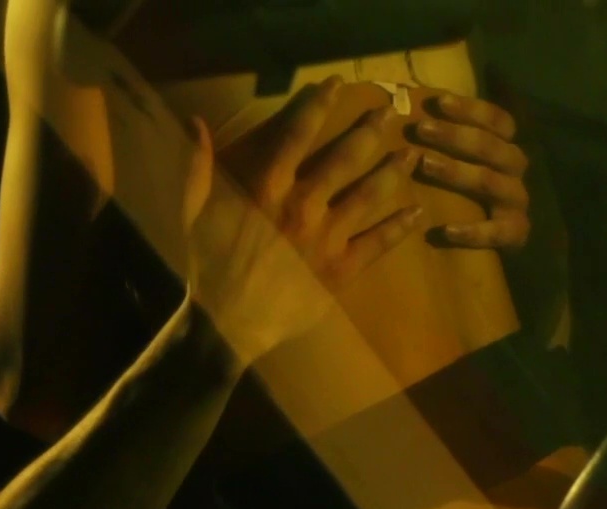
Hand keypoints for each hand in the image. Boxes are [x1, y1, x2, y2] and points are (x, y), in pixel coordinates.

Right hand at [182, 76, 424, 366]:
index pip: (298, 132)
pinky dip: (399, 227)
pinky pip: (377, 244)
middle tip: (390, 112)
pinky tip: (417, 212)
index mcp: (266, 186)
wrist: (223, 326)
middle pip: (345, 157)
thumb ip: (196, 167)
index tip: (337, 84)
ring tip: (412, 154)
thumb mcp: (189, 212)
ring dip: (393, 172)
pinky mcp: (341, 270)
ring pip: (369, 195)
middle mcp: (303, 204)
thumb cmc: (204, 267)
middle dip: (370, 131)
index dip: (319, 104)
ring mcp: (327, 238)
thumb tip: (195, 123)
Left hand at [411, 94, 530, 249]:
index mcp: (506, 148)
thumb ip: (445, 136)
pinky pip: (497, 232)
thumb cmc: (465, 193)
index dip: (471, 109)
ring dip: (457, 171)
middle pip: (492, 147)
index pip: (498, 121)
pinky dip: (473, 232)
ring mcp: (517, 202)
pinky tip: (446, 230)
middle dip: (455, 136)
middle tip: (421, 129)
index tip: (438, 102)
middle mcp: (514, 171)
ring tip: (424, 163)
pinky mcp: (515, 234)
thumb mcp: (460, 160)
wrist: (494, 239)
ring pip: (491, 182)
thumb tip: (409, 105)